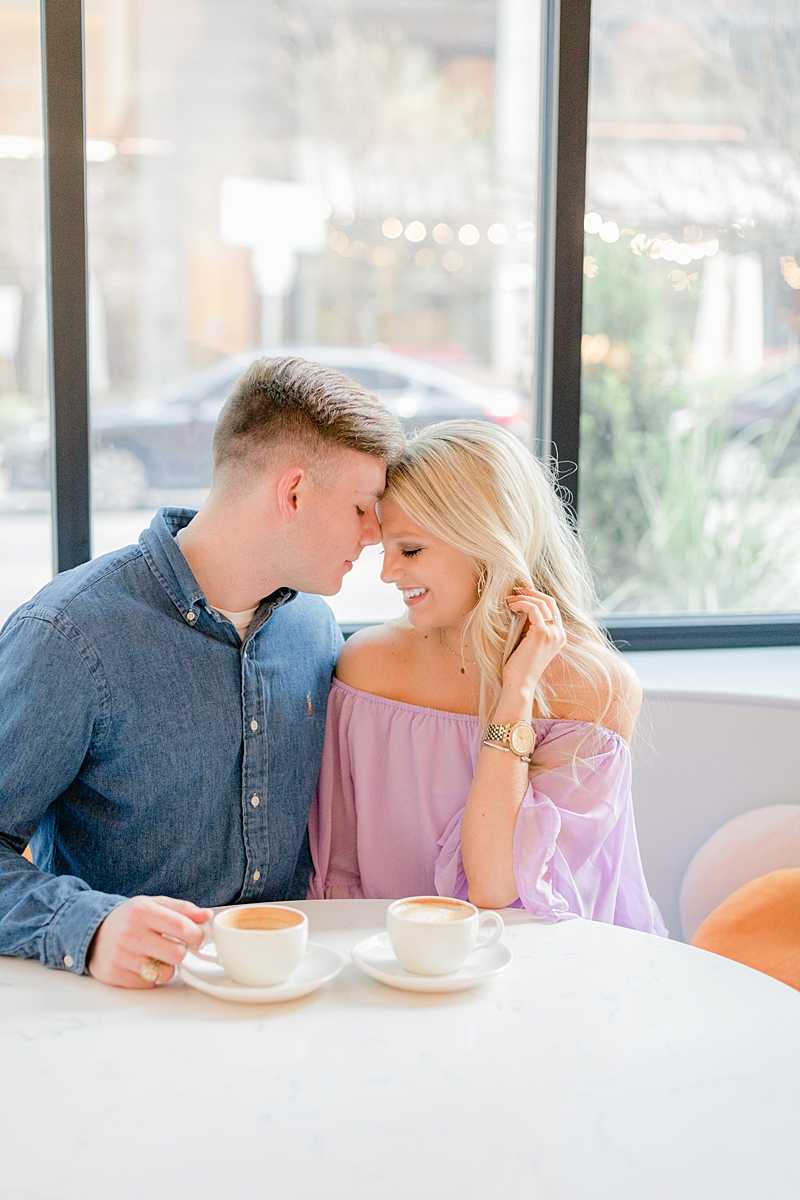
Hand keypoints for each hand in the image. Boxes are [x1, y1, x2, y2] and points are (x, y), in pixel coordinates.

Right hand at [87, 895, 212, 988]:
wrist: (94, 932)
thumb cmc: (130, 918)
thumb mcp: (154, 904)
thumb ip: (182, 910)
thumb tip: (207, 916)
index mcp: (142, 911)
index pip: (182, 927)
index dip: (196, 936)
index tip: (197, 938)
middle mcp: (130, 934)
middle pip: (177, 954)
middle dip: (181, 952)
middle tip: (175, 947)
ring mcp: (122, 957)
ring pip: (165, 972)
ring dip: (166, 966)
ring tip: (156, 955)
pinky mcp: (116, 976)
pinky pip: (149, 983)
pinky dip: (150, 976)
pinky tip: (141, 964)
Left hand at [502, 588, 565, 696]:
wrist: (520, 684)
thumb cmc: (520, 666)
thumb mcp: (528, 642)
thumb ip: (530, 627)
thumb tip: (520, 608)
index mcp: (559, 636)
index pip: (552, 608)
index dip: (537, 598)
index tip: (520, 595)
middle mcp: (559, 634)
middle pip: (550, 602)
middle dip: (532, 593)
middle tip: (515, 591)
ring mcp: (553, 634)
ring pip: (541, 603)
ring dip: (523, 598)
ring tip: (509, 600)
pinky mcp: (542, 634)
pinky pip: (533, 609)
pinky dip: (521, 604)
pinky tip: (511, 606)